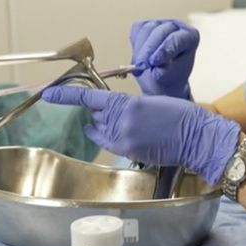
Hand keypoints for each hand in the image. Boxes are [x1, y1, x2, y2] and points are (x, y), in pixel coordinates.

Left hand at [41, 85, 239, 185]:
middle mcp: (120, 122)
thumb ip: (125, 105)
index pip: (88, 98)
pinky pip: (109, 142)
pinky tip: (127, 134)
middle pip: (95, 116)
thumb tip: (107, 111)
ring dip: (107, 126)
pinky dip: (111, 137)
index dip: (66, 96)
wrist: (195, 135)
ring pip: (100, 130)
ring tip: (134, 124)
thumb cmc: (178, 114)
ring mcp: (124, 140)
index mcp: (125, 103)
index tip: (49, 94)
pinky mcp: (130, 152)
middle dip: (101, 113)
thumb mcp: (148, 101)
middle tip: (123, 112)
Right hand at [130, 19, 199, 98]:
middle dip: (148, 50)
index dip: (164, 50)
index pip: (176, 39)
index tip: (154, 62)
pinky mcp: (147, 24)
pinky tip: (139, 56)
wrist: (161, 80)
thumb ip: (163, 69)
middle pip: (160, 31)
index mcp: (191, 37)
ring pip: (146, 29)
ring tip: (139, 67)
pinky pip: (137, 30)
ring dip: (140, 49)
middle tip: (141, 66)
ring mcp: (161, 23)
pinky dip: (135, 44)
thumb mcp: (167, 78)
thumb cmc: (169, 78)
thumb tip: (152, 60)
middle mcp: (177, 27)